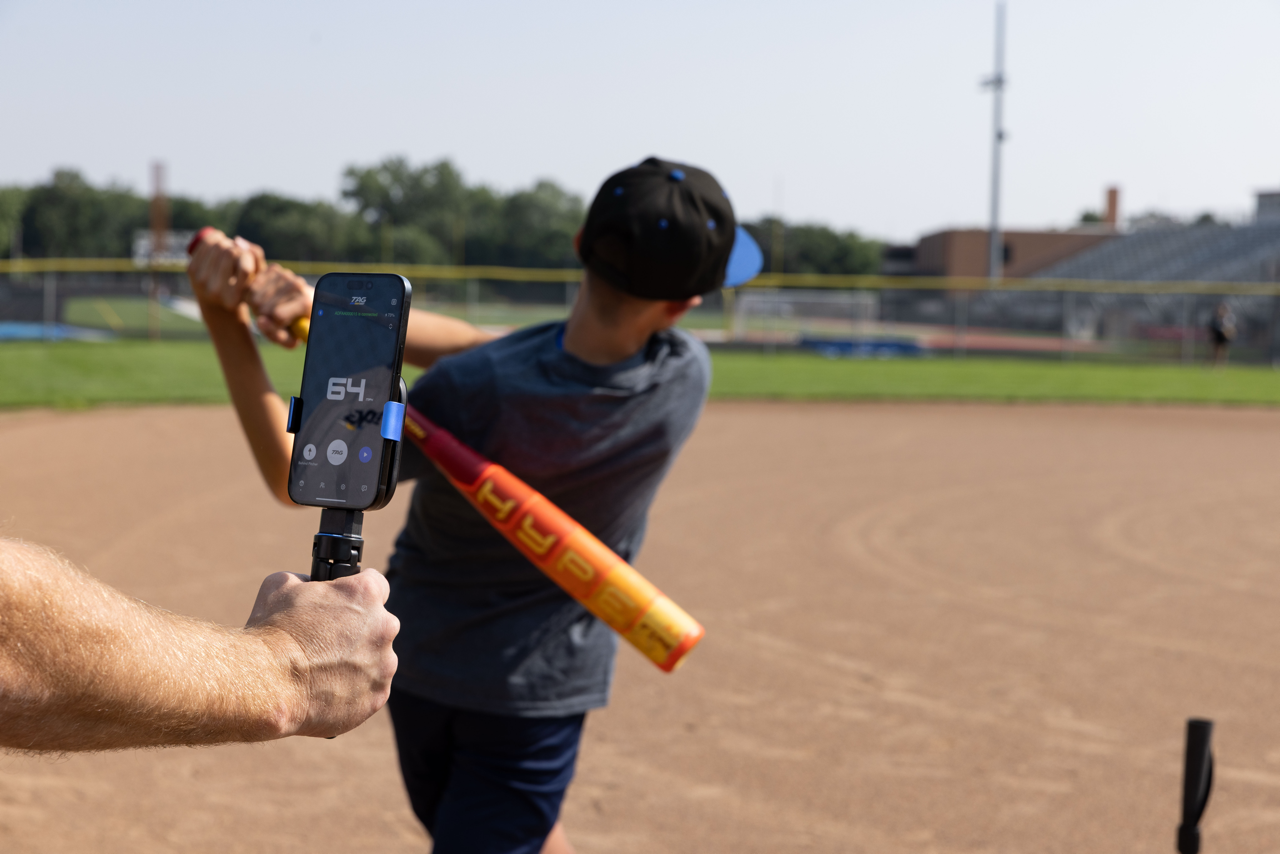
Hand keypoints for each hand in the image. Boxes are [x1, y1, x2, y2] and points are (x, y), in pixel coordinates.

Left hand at [188, 229, 264, 312]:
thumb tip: (236, 239)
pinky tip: (221, 240)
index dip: (249, 258)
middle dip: (237, 249)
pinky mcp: (191, 270)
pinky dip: (216, 237)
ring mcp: (200, 281)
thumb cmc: (241, 286)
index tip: (248, 259)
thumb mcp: (256, 277)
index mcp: (234, 299)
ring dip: (227, 243)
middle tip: (238, 253)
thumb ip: (256, 257)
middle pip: (231, 253)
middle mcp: (215, 292)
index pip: (245, 269)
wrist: (215, 301)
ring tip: (230, 250)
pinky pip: (206, 243)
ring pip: (218, 245)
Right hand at [244, 568, 398, 738]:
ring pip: (377, 659)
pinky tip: (328, 691)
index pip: (376, 584)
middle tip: (328, 644)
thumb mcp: (282, 585)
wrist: (267, 685)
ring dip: (359, 662)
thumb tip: (311, 585)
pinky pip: (371, 689)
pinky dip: (355, 690)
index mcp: (366, 594)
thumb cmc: (273, 632)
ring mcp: (384, 664)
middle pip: (379, 625)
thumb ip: (307, 580)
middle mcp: (384, 626)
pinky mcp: (378, 696)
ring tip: (324, 671)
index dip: (358, 593)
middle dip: (359, 631)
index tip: (346, 604)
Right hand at [249, 264, 312, 348]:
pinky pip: (251, 285)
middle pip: (262, 305)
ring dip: (257, 305)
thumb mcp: (290, 338)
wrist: (301, 302)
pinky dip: (253, 294)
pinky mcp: (274, 268)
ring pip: (254, 295)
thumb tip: (260, 321)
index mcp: (306, 303)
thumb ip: (277, 336)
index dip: (273, 325)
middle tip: (273, 316)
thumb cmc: (295, 325)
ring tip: (269, 308)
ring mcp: (285, 274)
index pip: (277, 316)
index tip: (280, 325)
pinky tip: (265, 297)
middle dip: (263, 315)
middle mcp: (297, 285)